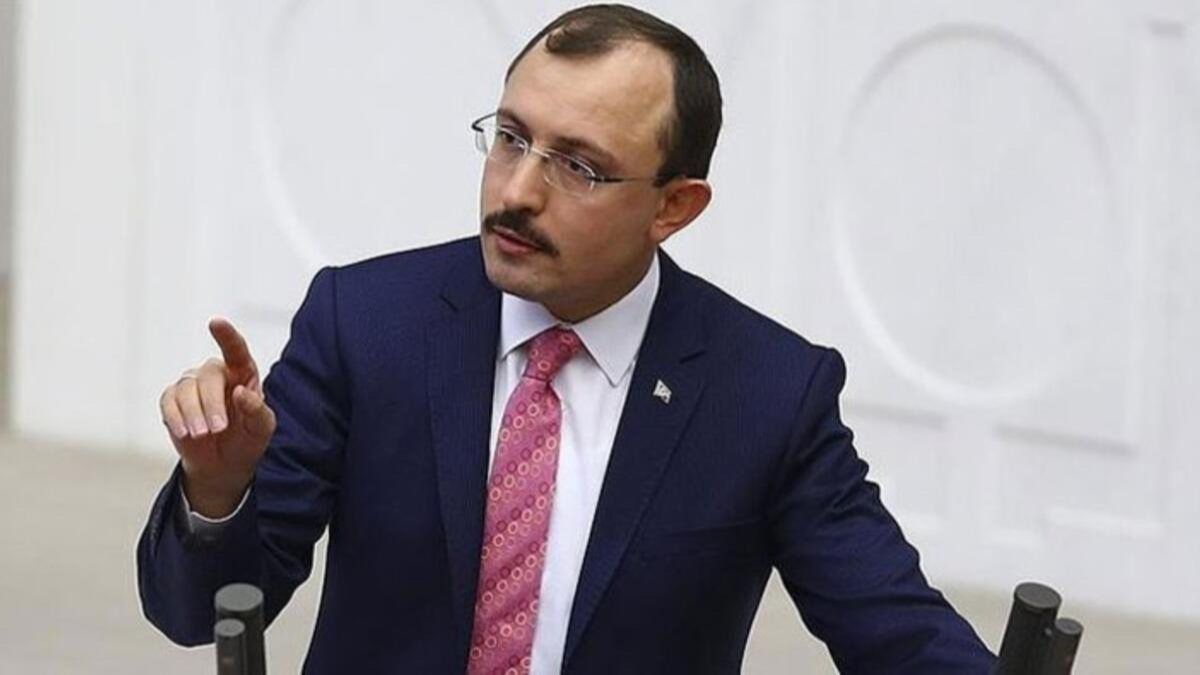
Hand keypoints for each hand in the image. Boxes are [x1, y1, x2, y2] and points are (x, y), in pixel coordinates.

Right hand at [159, 318, 276, 517]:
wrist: (225, 463)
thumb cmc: (248, 438)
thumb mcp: (261, 429)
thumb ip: (257, 410)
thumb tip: (241, 392)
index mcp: (242, 372)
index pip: (236, 349)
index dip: (226, 336)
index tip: (215, 322)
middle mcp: (216, 373)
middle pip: (209, 377)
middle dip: (212, 404)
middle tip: (218, 429)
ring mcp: (192, 384)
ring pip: (186, 388)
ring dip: (193, 413)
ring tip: (202, 435)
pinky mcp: (173, 400)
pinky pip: (168, 401)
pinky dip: (175, 417)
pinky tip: (185, 433)